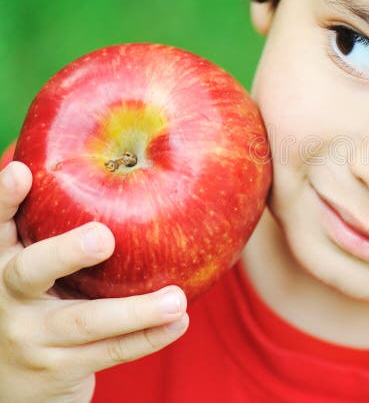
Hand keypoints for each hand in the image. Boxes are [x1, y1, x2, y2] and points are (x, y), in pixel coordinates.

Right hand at [0, 161, 189, 402]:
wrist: (14, 383)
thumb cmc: (39, 301)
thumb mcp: (32, 264)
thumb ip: (55, 227)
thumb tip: (120, 160)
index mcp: (2, 259)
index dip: (5, 198)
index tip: (23, 172)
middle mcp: (7, 296)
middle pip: (32, 271)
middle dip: (67, 253)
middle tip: (103, 238)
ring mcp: (31, 337)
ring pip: (85, 321)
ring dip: (135, 311)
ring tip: (176, 299)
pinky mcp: (59, 368)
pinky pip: (111, 351)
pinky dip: (149, 337)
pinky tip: (179, 321)